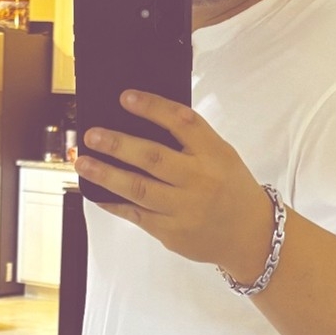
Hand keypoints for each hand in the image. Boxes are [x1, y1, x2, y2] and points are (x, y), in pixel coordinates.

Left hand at [77, 91, 273, 279]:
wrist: (252, 236)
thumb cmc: (232, 189)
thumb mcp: (222, 156)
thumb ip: (191, 140)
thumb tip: (141, 122)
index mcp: (215, 154)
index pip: (182, 122)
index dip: (152, 107)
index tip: (125, 98)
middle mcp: (200, 180)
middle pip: (153, 157)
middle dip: (118, 144)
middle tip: (92, 135)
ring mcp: (185, 209)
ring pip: (138, 189)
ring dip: (106, 174)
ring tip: (83, 163)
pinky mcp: (172, 233)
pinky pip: (136, 216)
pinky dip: (114, 203)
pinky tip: (97, 192)